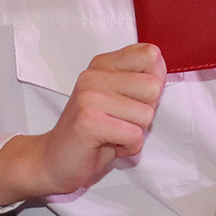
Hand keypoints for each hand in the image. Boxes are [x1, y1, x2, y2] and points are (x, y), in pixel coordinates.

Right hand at [0, 43, 165, 203]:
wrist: (53, 160)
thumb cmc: (92, 133)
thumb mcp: (117, 99)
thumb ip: (139, 82)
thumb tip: (161, 77)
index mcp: (103, 65)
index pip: (150, 54)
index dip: (154, 82)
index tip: (133, 99)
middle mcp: (94, 75)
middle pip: (153, 87)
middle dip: (145, 112)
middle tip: (120, 121)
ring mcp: (89, 96)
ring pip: (146, 115)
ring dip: (135, 133)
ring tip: (112, 134)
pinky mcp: (88, 120)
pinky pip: (134, 135)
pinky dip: (128, 148)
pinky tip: (108, 145)